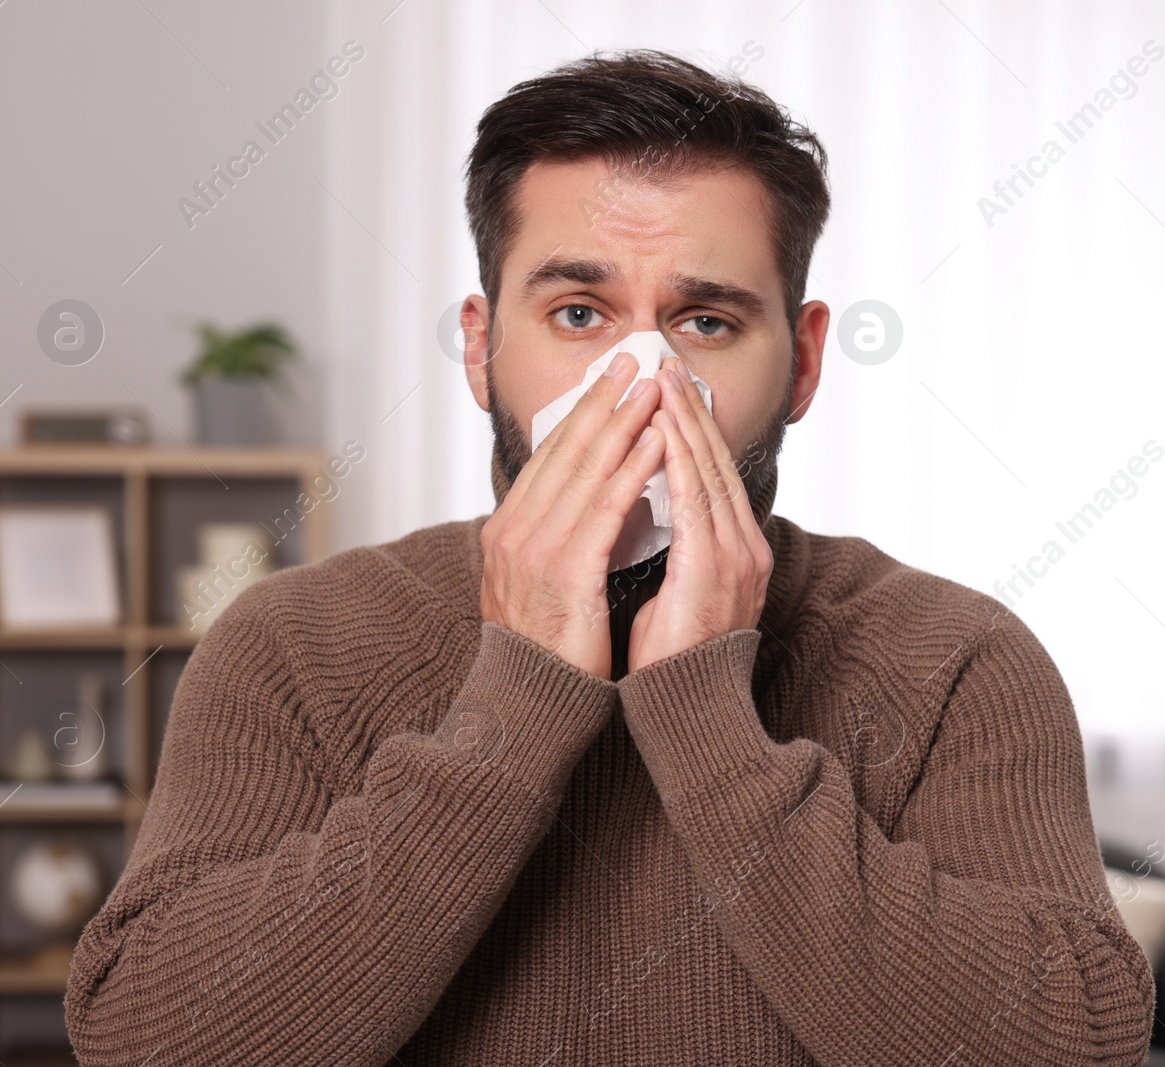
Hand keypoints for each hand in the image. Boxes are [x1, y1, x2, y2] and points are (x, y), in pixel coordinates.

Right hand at [480, 350, 665, 678]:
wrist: (532, 702)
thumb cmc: (547, 648)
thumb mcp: (539, 582)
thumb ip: (553, 539)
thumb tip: (578, 506)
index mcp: (508, 529)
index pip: (550, 455)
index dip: (584, 411)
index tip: (611, 377)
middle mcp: (515, 529)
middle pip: (565, 448)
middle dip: (603, 398)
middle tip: (633, 356)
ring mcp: (536, 548)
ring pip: (586, 467)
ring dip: (624, 419)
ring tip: (653, 384)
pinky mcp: (566, 569)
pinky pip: (606, 506)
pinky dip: (633, 468)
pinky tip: (656, 441)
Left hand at [626, 356, 772, 672]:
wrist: (689, 706)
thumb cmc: (674, 657)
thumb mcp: (678, 590)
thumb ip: (677, 550)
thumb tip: (650, 517)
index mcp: (735, 549)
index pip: (712, 474)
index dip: (692, 430)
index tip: (669, 394)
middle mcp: (744, 545)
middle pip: (715, 461)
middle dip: (689, 410)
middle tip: (666, 366)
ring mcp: (734, 553)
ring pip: (707, 470)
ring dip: (683, 422)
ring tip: (662, 381)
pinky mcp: (714, 564)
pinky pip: (695, 498)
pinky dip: (680, 459)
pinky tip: (663, 429)